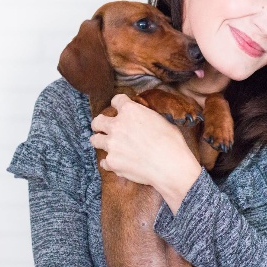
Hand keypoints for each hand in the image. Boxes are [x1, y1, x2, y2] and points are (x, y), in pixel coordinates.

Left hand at [90, 94, 201, 212]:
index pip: (116, 100)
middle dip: (101, 124)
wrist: (170, 166)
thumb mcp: (161, 120)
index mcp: (130, 110)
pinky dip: (110, 162)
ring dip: (102, 141)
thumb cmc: (171, 142)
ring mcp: (112, 144)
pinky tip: (119, 162)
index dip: (119, 104)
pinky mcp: (112, 162)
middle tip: (106, 128)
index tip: (120, 108)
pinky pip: (104, 161)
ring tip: (110, 146)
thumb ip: (145, 117)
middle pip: (98, 121)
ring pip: (94, 140)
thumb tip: (144, 119)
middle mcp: (117, 125)